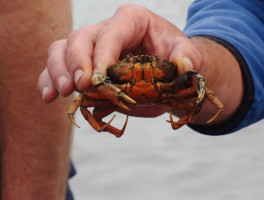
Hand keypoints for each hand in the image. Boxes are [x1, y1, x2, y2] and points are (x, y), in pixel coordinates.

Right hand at [37, 4, 201, 100]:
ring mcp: (92, 47)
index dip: (103, 54)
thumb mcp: (189, 56)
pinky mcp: (85, 66)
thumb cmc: (175, 59)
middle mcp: (107, 29)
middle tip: (82, 85)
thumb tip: (183, 66)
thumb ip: (188, 58)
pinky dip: (49, 80)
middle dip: (77, 62)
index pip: (112, 32)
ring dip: (58, 71)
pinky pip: (58, 67)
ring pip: (63, 49)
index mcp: (132, 20)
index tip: (100, 78)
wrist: (167, 72)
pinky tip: (49, 96)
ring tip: (62, 92)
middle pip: (81, 38)